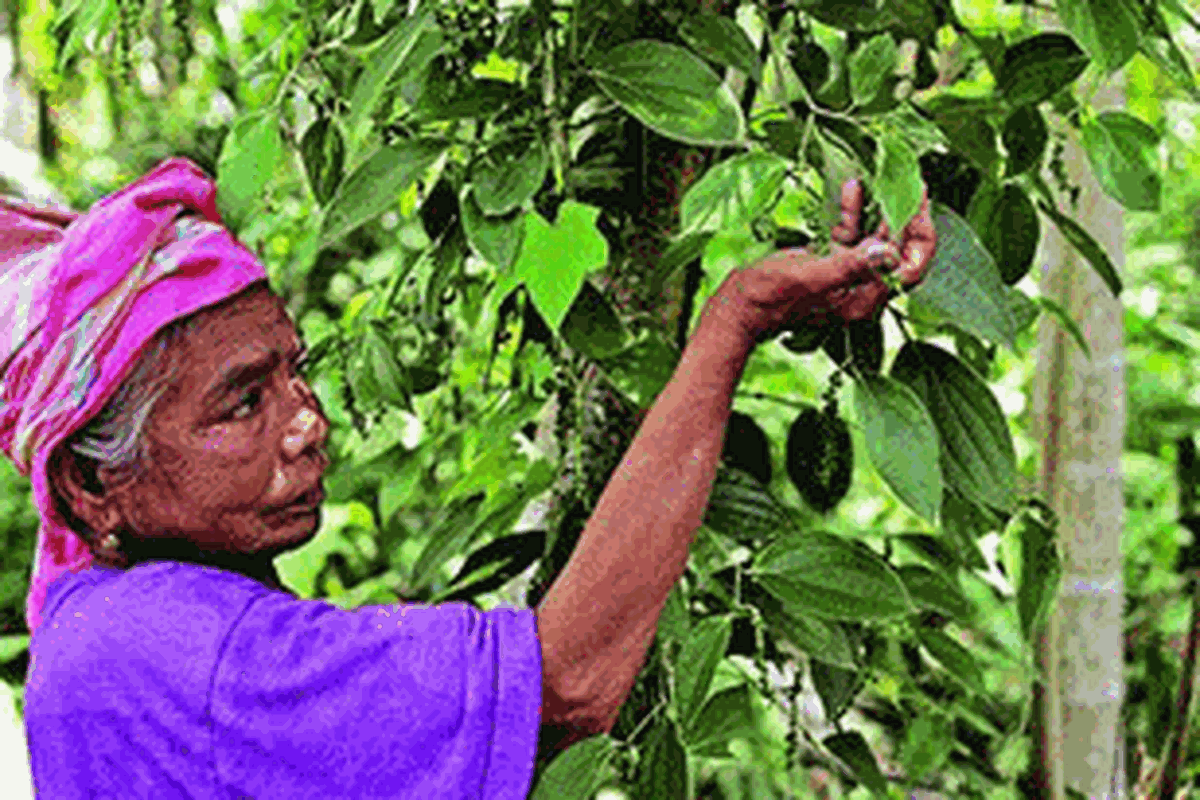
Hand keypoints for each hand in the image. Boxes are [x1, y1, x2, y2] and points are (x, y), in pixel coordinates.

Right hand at [709, 179, 936, 342]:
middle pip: (897, 249)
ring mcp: (844, 275)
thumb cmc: (770, 296)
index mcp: (864, 299)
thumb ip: (852, 265)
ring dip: (878, 208)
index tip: (917, 199)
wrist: (737, 308)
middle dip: (904, 215)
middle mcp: (861, 288)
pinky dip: (852, 212)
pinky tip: (851, 187)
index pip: (910, 266)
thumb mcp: (813, 276)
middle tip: (910, 182)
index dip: (919, 233)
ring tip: (883, 177)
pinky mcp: (827, 263)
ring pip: (874, 238)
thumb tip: (888, 249)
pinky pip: (849, 235)